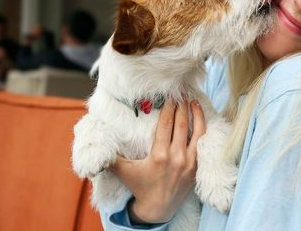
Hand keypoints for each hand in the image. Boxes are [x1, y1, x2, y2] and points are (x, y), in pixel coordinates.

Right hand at [112, 99, 205, 223]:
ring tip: (194, 100)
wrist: (158, 208)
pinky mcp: (197, 167)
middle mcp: (176, 158)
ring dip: (196, 114)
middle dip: (181, 107)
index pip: (166, 125)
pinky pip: (203, 144)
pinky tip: (202, 118)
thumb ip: (110, 157)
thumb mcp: (123, 171)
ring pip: (197, 132)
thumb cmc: (140, 186)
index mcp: (159, 156)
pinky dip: (203, 129)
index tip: (170, 96)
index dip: (169, 109)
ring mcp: (189, 162)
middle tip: (181, 93)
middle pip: (181, 125)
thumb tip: (96, 143)